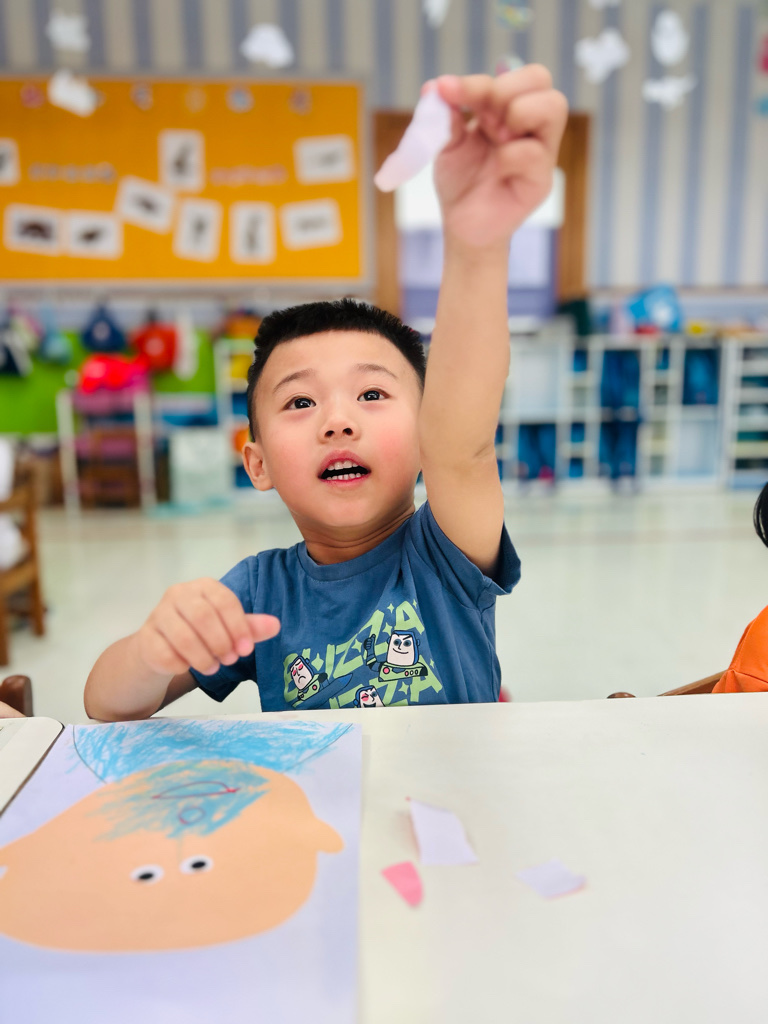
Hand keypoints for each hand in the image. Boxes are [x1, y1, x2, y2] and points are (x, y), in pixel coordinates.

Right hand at [136, 578, 280, 676]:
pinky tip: (187, 667)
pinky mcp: (145, 638)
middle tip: (231, 660)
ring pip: (183, 637)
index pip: (224, 601)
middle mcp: (178, 594)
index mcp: (203, 587)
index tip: (247, 649)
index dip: (239, 627)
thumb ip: (250, 627)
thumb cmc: (200, 633)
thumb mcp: (227, 628)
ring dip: (203, 657)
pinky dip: (181, 664)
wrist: (160, 648)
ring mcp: (158, 614)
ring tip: (213, 667)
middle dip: (221, 642)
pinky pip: (165, 654)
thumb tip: (275, 626)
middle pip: (203, 616)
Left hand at [432, 66, 567, 249]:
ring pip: (554, 106)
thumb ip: (446, 114)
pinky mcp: (540, 182)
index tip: (445, 91)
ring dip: (518, 112)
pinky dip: (508, 156)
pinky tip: (495, 170)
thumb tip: (434, 87)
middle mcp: (530, 126)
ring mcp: (541, 152)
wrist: (461, 226)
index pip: (511, 75)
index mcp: (509, 110)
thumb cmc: (461, 182)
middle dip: (504, 89)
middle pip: (541, 77)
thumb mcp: (447, 142)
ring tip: (496, 138)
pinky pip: (533, 153)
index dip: (477, 81)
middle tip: (482, 120)